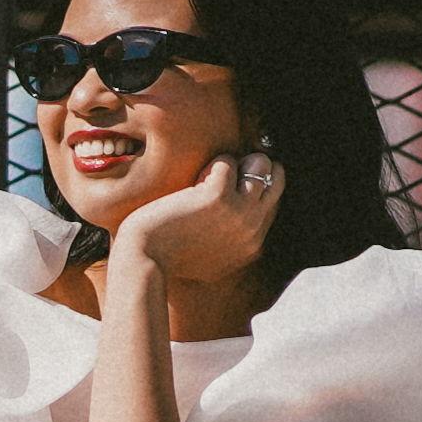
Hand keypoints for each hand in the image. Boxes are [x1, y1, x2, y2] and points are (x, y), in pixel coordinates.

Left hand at [112, 142, 283, 299]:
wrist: (145, 260)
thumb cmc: (167, 257)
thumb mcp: (208, 260)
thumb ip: (230, 243)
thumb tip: (233, 215)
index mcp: (253, 245)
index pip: (272, 202)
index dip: (255, 186)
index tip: (235, 181)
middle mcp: (253, 229)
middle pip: (276, 181)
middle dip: (254, 168)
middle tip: (227, 171)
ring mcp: (240, 212)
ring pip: (261, 166)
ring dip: (237, 162)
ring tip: (210, 174)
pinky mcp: (219, 196)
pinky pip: (227, 162)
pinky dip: (211, 163)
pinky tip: (194, 179)